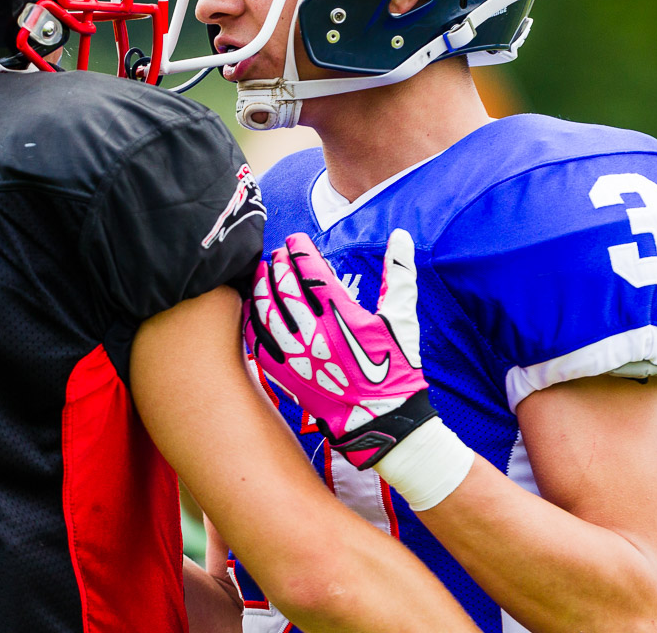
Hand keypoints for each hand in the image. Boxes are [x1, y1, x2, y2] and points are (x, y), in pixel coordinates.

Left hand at [244, 231, 432, 468]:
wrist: (383, 421)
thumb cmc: (395, 369)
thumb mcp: (402, 318)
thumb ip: (399, 274)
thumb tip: (401, 236)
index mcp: (341, 314)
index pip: (310, 269)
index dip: (298, 250)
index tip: (295, 241)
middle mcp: (314, 331)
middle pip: (284, 285)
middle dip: (279, 264)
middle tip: (278, 254)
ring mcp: (296, 353)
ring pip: (266, 310)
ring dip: (261, 287)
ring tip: (262, 273)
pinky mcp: (285, 374)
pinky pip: (258, 341)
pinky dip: (254, 320)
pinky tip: (254, 309)